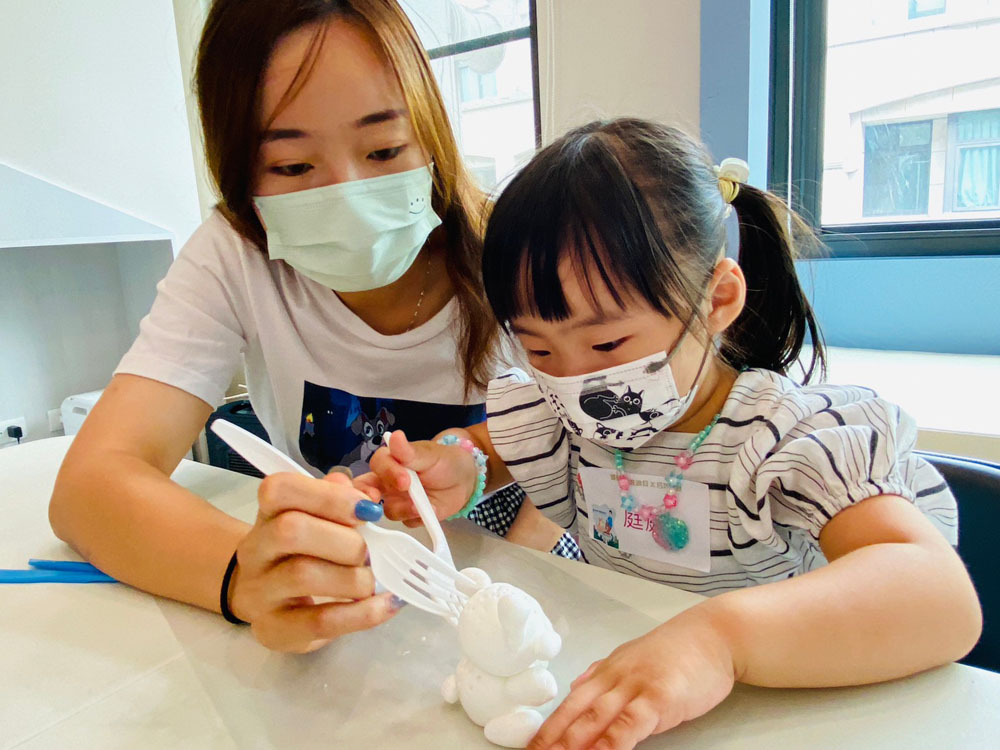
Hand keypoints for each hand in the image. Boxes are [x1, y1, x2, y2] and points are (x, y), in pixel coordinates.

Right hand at [229, 471, 402, 652]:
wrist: (265, 598)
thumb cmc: (301, 551)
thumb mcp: (317, 518)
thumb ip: (342, 499)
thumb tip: (368, 496)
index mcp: (268, 513)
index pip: (280, 489)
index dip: (328, 496)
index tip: (366, 509)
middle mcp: (256, 550)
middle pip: (291, 530)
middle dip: (346, 540)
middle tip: (368, 554)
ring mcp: (260, 592)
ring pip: (304, 574)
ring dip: (354, 577)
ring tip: (370, 581)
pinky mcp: (275, 630)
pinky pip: (321, 621)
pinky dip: (363, 613)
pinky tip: (386, 604)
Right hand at [354, 430, 476, 524]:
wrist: (464, 480)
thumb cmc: (445, 461)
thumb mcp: (430, 455)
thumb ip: (410, 451)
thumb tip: (395, 436)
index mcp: (391, 461)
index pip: (378, 465)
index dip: (387, 473)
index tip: (404, 481)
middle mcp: (388, 482)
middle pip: (367, 490)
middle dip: (367, 497)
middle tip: (379, 500)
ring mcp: (397, 500)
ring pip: (388, 510)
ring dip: (404, 509)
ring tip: (423, 506)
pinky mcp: (408, 516)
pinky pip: (406, 522)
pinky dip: (418, 518)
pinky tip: (429, 512)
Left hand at [528, 604, 736, 749]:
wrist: (714, 635)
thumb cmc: (678, 651)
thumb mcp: (631, 658)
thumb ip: (603, 674)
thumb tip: (575, 688)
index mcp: (606, 672)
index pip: (568, 704)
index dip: (547, 728)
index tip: (530, 748)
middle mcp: (614, 678)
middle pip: (574, 713)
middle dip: (551, 740)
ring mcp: (636, 686)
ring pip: (596, 718)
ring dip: (572, 743)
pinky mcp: (660, 697)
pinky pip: (631, 723)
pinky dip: (612, 741)